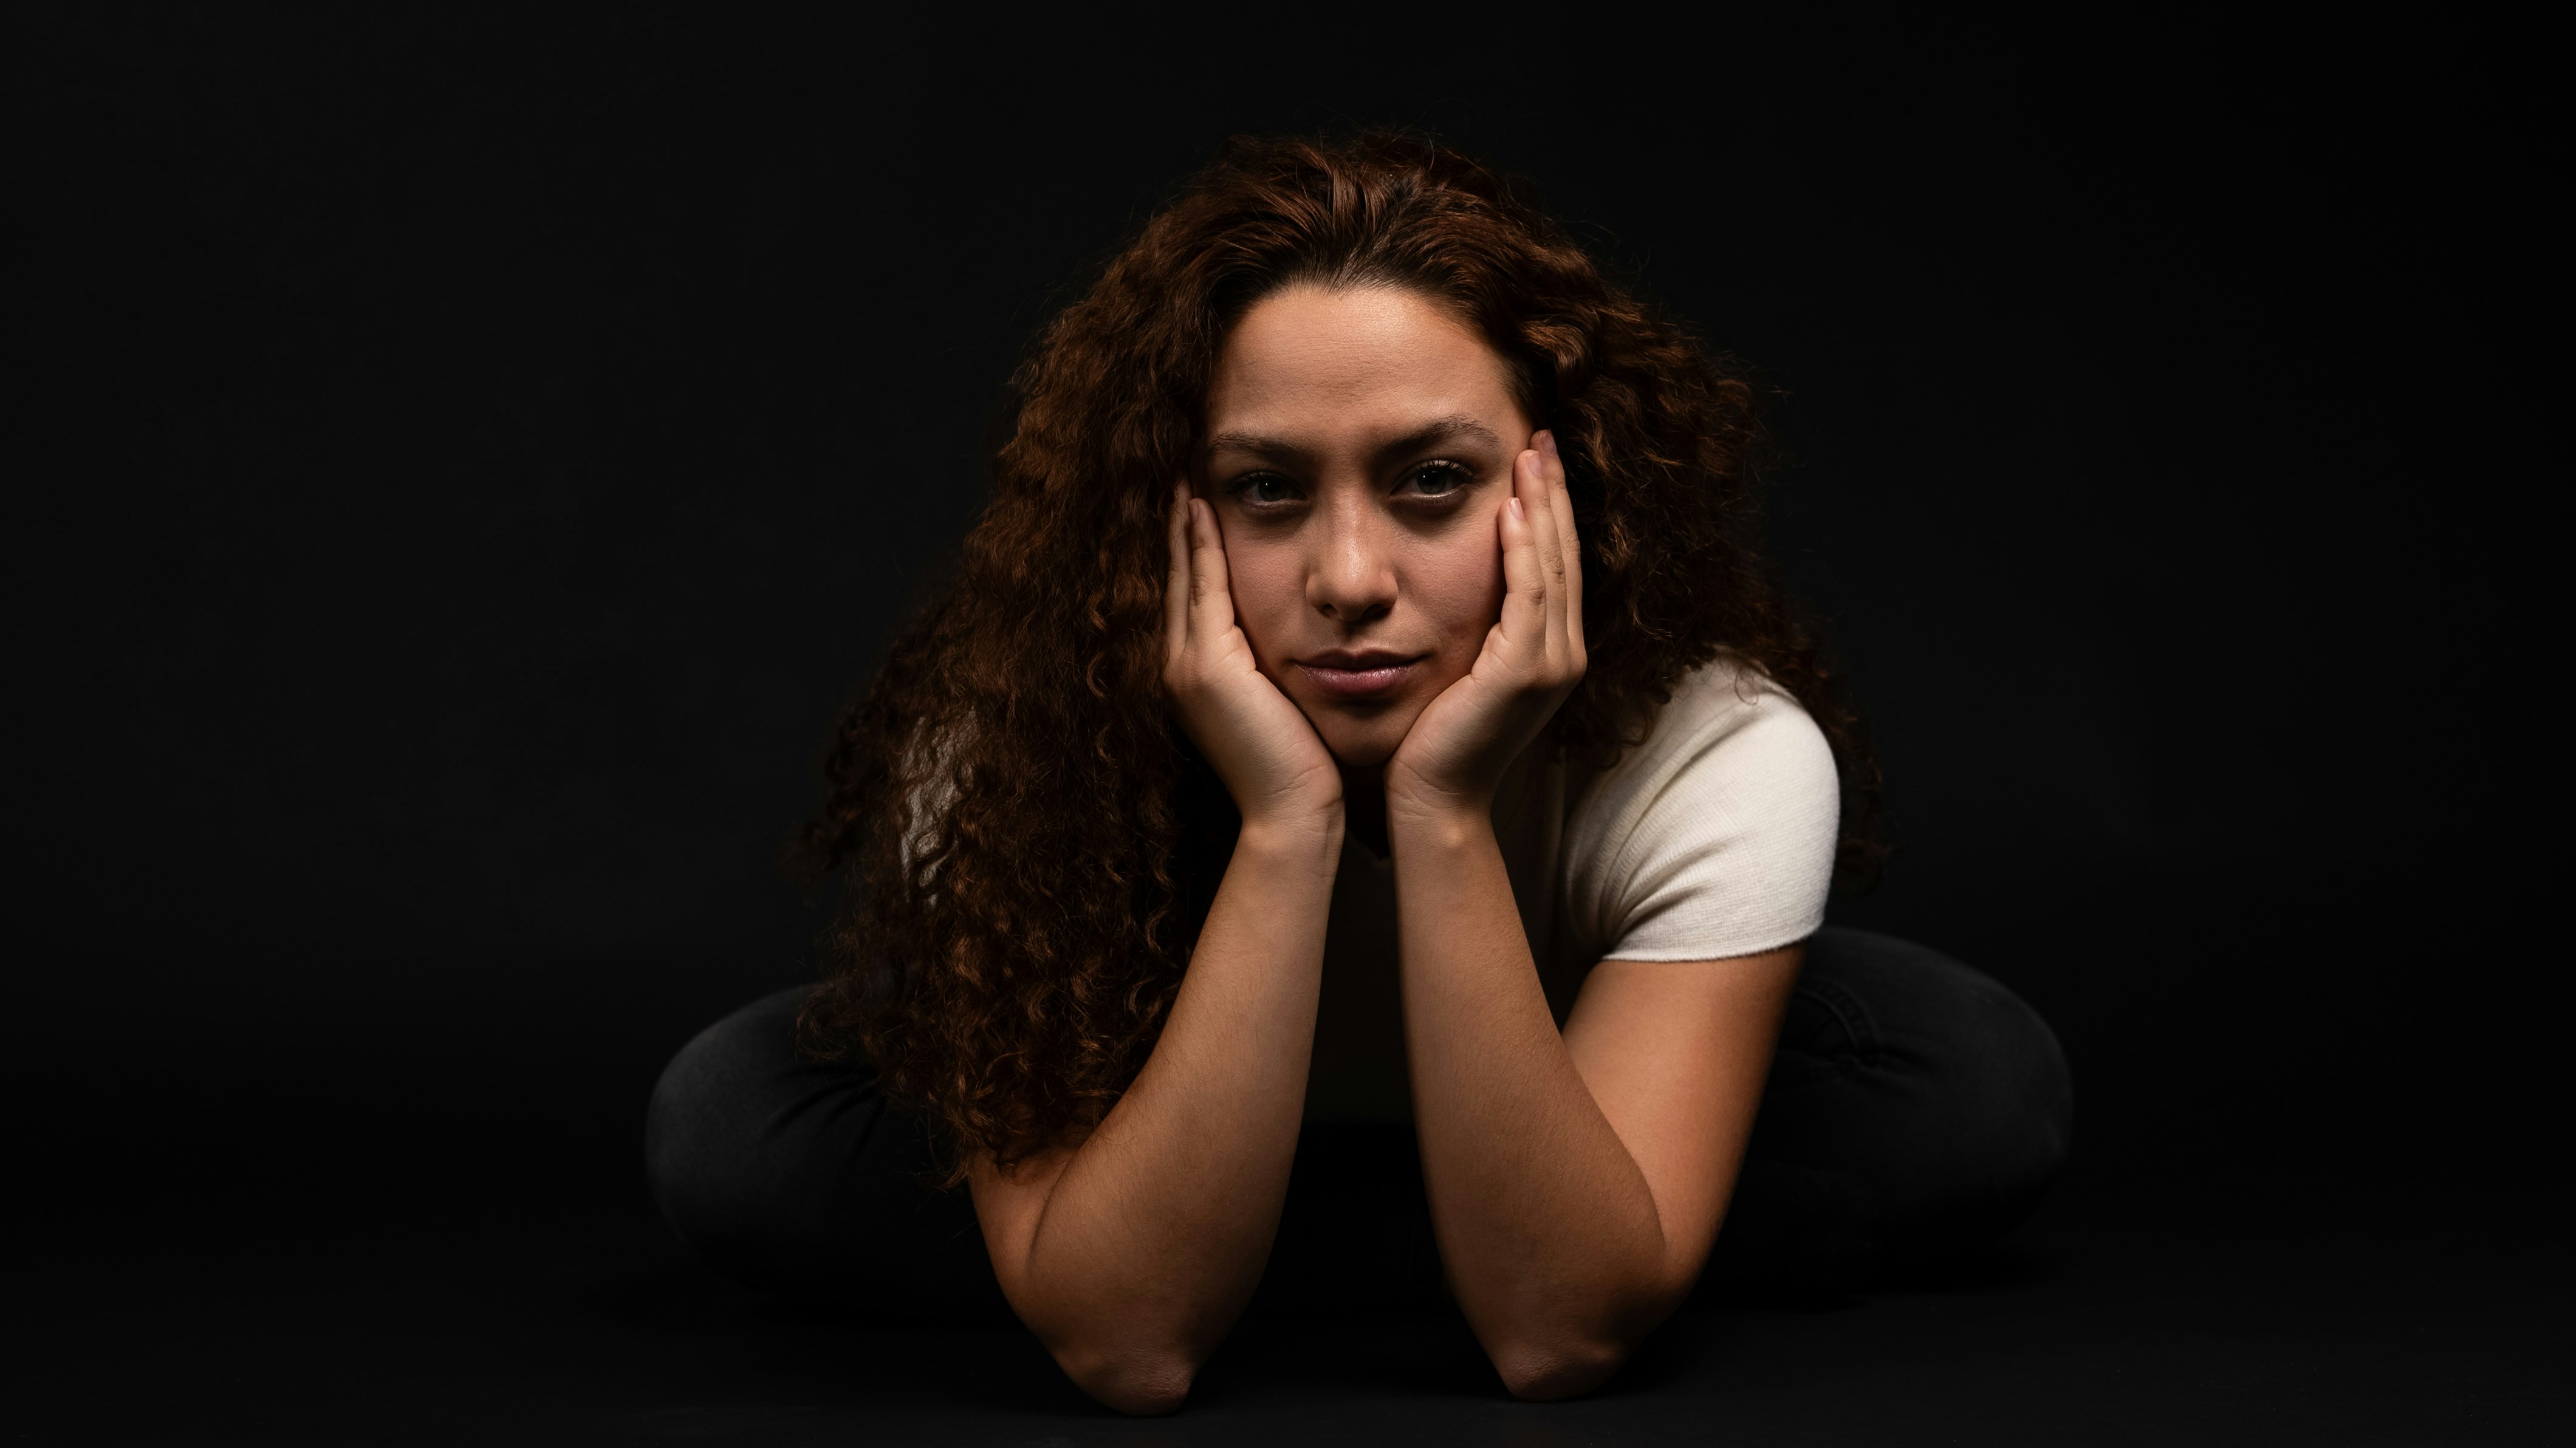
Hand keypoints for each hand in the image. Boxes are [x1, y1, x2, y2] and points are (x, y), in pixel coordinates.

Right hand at [1163, 483, 1344, 829]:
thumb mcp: (1284, 704)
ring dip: (1180, 523)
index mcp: (1198, 676)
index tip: (1193, 498)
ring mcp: (1187, 667)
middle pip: (1173, 577)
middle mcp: (1179, 667)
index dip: (1186, 547)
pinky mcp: (1207, 667)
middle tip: (1177, 469)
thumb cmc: (1304, 768)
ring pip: (1179, 575)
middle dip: (1175, 525)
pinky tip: (1199, 505)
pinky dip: (1197, 545)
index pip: (1190, 594)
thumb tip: (1296, 636)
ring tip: (1183, 474)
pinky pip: (1200, 588)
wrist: (1294, 816)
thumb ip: (1274, 667)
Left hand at [1386, 432, 1586, 818]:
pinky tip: (1510, 509)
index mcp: (1549, 652)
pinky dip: (1522, 549)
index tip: (1533, 457)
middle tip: (1540, 434)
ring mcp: (1551, 664)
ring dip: (1544, 505)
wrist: (1431, 800)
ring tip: (1530, 453)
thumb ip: (1474, 627)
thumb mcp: (1459, 669)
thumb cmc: (1430, 739)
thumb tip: (1453, 581)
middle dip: (1554, 492)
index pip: (1556, 564)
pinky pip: (1531, 595)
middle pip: (1565, 554)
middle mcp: (1563, 655)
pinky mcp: (1525, 672)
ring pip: (1553, 566)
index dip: (1550, 508)